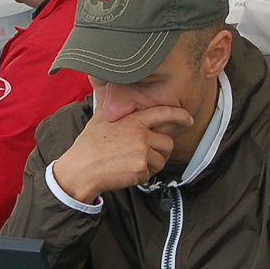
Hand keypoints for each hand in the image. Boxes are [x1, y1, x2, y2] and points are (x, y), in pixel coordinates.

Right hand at [49, 105, 190, 203]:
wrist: (81, 169)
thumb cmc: (88, 146)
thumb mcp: (99, 119)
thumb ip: (112, 107)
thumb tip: (110, 92)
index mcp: (133, 120)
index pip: (163, 113)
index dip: (180, 116)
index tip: (188, 119)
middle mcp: (140, 134)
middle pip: (167, 142)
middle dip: (160, 151)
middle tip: (147, 155)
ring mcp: (142, 151)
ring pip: (161, 160)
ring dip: (150, 165)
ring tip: (131, 163)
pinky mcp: (141, 168)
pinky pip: (151, 173)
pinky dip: (141, 176)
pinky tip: (126, 172)